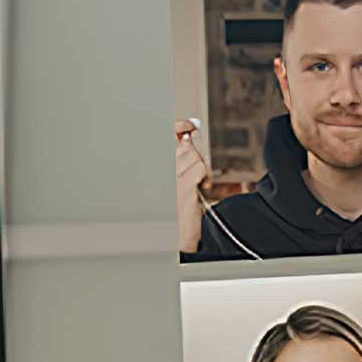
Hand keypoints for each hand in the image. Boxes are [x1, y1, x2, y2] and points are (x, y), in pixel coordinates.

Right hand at [173, 119, 212, 252]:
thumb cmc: (177, 211)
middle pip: (185, 147)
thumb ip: (181, 158)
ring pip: (194, 157)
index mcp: (157, 168)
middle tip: (196, 175)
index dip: (177, 125)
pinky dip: (205, 178)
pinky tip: (201, 189)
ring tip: (197, 186)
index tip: (188, 126)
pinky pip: (200, 169)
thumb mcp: (177, 180)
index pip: (165, 135)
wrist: (176, 236)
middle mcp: (160, 171)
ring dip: (201, 170)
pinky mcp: (182, 187)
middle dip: (195, 158)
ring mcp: (169, 178)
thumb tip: (187, 136)